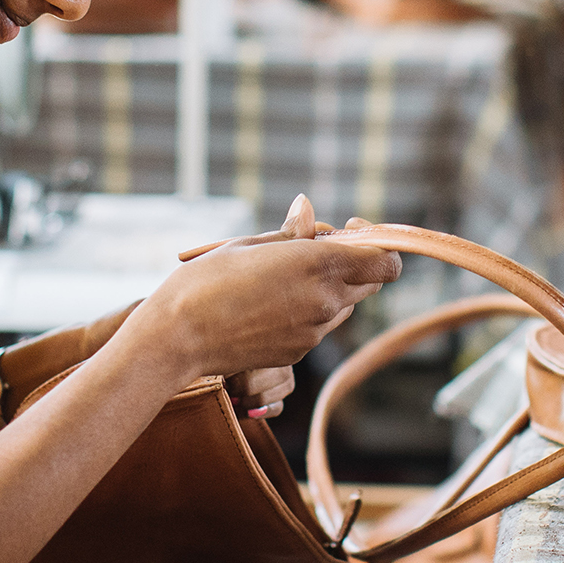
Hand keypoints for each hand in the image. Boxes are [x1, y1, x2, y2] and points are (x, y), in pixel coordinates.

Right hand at [216, 198, 384, 417]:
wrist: (177, 337)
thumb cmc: (205, 281)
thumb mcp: (248, 244)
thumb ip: (290, 232)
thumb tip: (307, 210)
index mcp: (318, 265)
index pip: (386, 261)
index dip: (380, 243)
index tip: (351, 228)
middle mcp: (324, 301)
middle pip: (370, 282)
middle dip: (354, 263)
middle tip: (315, 247)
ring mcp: (313, 332)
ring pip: (344, 305)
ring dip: (331, 287)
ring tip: (284, 274)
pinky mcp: (297, 352)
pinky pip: (318, 326)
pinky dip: (308, 310)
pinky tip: (268, 302)